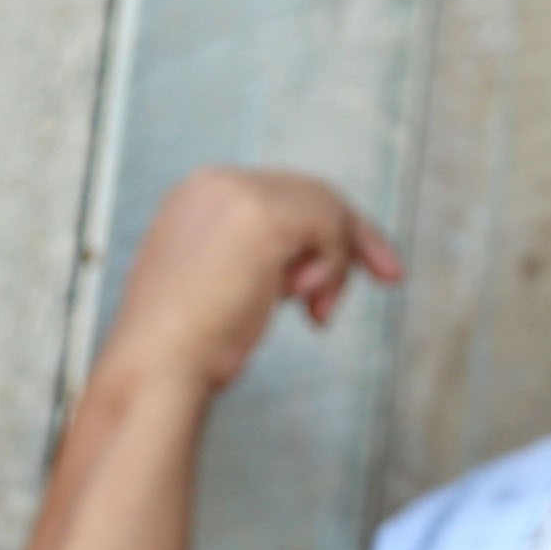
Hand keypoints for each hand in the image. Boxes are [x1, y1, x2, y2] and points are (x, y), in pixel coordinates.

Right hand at [99, 168, 403, 392]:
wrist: (157, 367)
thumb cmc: (189, 344)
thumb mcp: (230, 282)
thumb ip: (266, 256)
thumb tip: (321, 257)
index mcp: (199, 195)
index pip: (284, 193)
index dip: (327, 228)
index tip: (365, 265)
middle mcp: (214, 182)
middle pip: (313, 193)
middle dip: (354, 236)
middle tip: (392, 276)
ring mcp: (237, 194)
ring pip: (326, 209)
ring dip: (335, 265)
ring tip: (315, 312)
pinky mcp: (261, 216)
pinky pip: (329, 228)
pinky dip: (331, 268)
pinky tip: (305, 303)